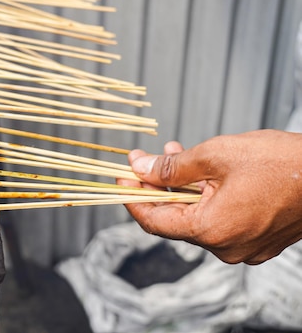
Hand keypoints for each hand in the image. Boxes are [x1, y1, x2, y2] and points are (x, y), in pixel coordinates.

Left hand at [116, 129, 301, 264]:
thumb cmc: (283, 163)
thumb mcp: (216, 155)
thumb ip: (171, 166)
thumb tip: (139, 168)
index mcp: (212, 231)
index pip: (153, 222)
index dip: (131, 198)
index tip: (120, 178)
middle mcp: (226, 247)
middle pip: (174, 218)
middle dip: (157, 186)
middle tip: (146, 158)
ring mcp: (244, 246)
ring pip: (196, 216)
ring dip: (181, 187)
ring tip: (175, 155)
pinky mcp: (257, 239)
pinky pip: (218, 219)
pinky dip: (204, 196)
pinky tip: (202, 171)